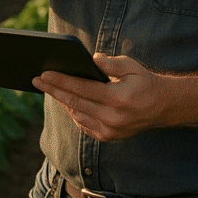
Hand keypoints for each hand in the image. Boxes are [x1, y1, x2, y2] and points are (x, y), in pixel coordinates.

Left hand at [32, 54, 165, 140]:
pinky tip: (64, 100)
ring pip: (76, 114)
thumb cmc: (144, 83)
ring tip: (47, 87)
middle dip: (53, 90)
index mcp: (118, 99)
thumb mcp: (132, 66)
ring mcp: (109, 130)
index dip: (61, 80)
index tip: (44, 74)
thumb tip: (90, 60)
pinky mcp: (108, 137)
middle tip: (36, 80)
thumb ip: (110, 63)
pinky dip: (72, 111)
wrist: (162, 107)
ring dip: (61, 101)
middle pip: (74, 102)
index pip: (82, 88)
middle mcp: (112, 118)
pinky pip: (83, 124)